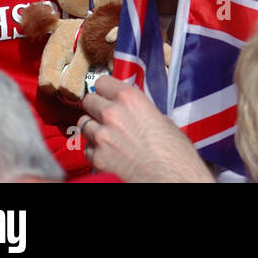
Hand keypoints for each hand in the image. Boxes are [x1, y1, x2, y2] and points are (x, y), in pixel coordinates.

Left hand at [79, 76, 213, 181]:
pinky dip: (94, 149)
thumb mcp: (161, 118)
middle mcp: (111, 113)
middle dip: (95, 107)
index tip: (108, 94)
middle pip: (88, 101)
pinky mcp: (97, 157)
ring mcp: (101, 136)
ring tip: (107, 134)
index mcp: (130, 98)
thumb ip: (140, 110)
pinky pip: (87, 147)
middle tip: (105, 114)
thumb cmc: (174, 148)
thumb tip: (132, 111)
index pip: (102, 82)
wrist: (170, 176)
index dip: (105, 89)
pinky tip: (109, 151)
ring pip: (83, 124)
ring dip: (93, 127)